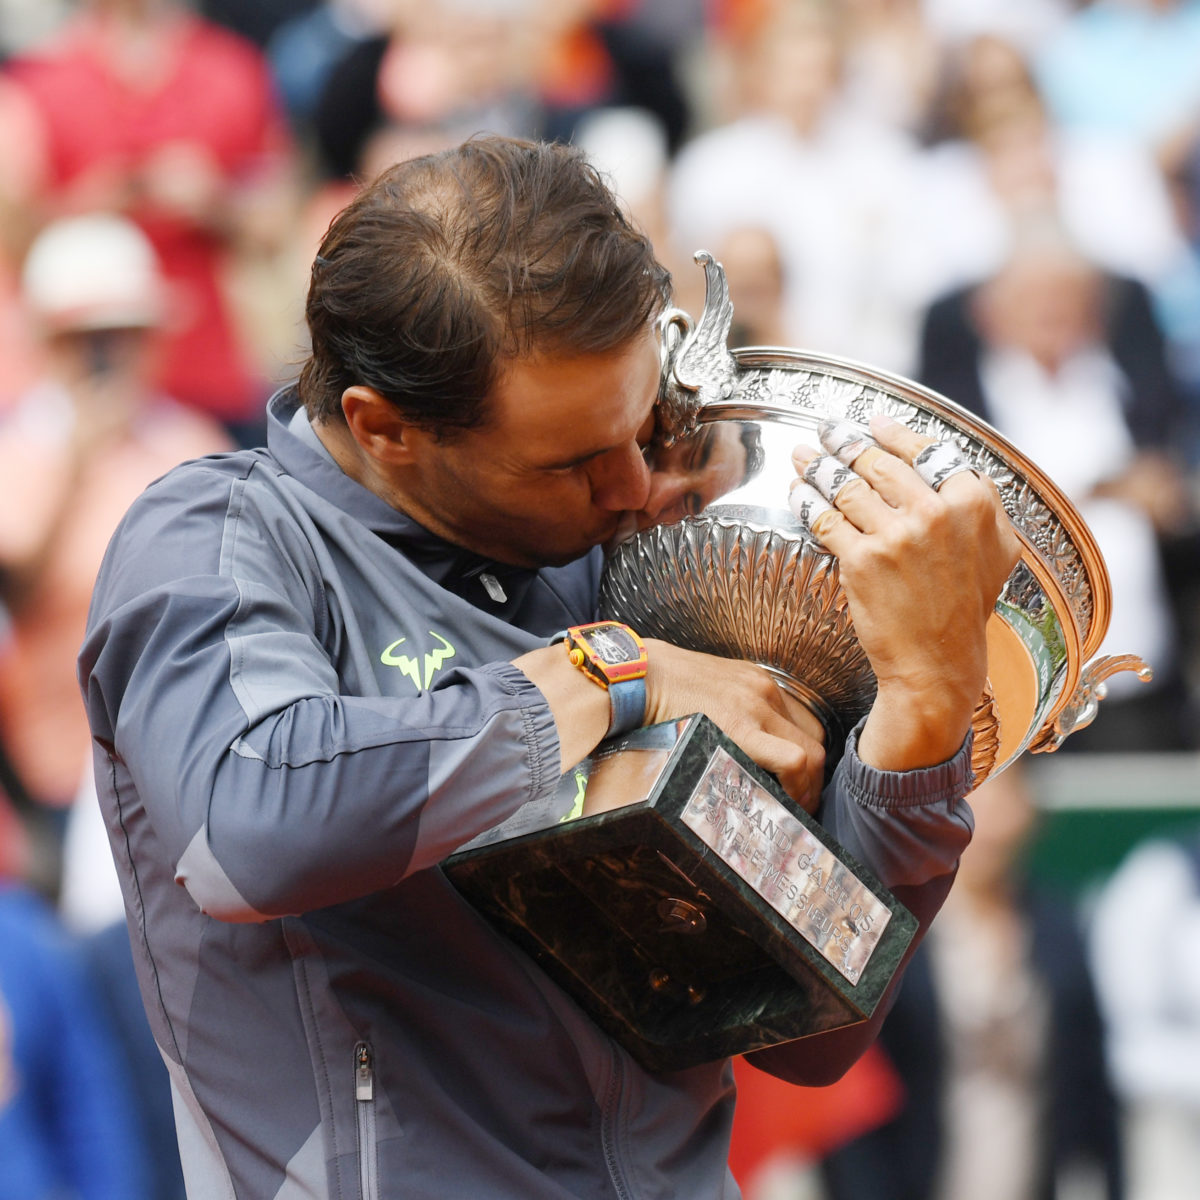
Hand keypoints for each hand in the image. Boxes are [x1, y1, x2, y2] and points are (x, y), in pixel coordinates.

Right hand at [516, 637, 826, 810]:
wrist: (633, 674)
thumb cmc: (656, 686)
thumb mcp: (704, 688)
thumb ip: (725, 710)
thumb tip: (730, 745)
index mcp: (755, 682)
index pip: (802, 723)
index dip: (808, 760)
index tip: (797, 783)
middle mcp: (764, 691)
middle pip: (814, 740)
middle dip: (813, 779)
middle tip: (799, 805)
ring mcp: (756, 707)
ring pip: (810, 754)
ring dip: (808, 788)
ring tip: (793, 811)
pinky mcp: (742, 727)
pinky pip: (792, 760)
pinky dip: (797, 785)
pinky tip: (785, 803)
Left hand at [789, 415, 1020, 770]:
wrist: (938, 663)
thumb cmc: (964, 609)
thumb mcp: (995, 552)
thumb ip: (982, 506)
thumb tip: (956, 467)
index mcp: (973, 503)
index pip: (926, 451)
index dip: (893, 434)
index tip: (871, 423)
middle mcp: (937, 512)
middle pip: (879, 464)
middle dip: (845, 443)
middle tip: (826, 431)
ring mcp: (898, 535)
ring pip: (847, 486)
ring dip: (818, 465)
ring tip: (802, 455)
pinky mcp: (863, 560)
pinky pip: (826, 518)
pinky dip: (806, 501)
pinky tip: (797, 492)